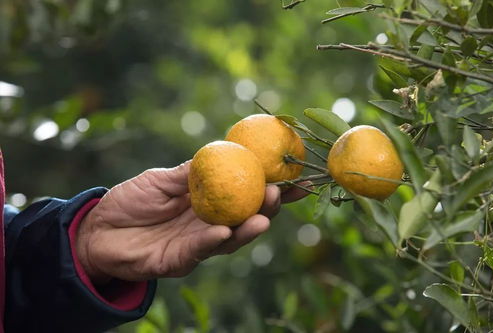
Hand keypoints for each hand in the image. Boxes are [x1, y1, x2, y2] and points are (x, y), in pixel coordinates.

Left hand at [75, 161, 308, 283]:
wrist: (97, 230)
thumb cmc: (130, 201)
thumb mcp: (160, 180)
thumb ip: (188, 173)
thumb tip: (219, 152)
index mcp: (207, 203)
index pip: (244, 194)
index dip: (269, 187)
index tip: (293, 176)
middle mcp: (208, 225)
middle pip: (245, 218)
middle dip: (266, 208)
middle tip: (281, 193)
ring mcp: (195, 245)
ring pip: (229, 239)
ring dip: (247, 229)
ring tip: (264, 217)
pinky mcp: (177, 261)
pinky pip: (197, 250)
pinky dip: (212, 242)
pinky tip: (224, 232)